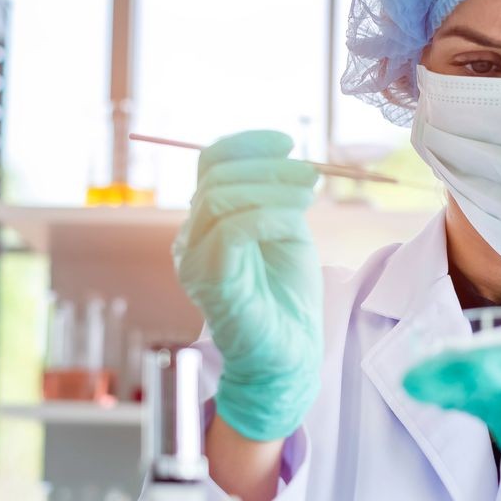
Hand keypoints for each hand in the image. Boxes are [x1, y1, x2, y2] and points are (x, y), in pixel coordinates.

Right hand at [174, 130, 321, 441]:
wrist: (290, 358)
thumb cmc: (288, 298)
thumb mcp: (284, 232)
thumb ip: (275, 196)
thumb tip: (285, 155)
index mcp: (206, 224)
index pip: (210, 164)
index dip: (247, 144)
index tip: (288, 143)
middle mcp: (191, 239)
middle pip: (215, 176)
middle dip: (266, 165)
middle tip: (309, 175)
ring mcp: (195, 261)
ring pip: (220, 198)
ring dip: (271, 188)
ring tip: (307, 196)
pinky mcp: (212, 282)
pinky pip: (231, 231)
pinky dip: (268, 216)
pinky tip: (294, 225)